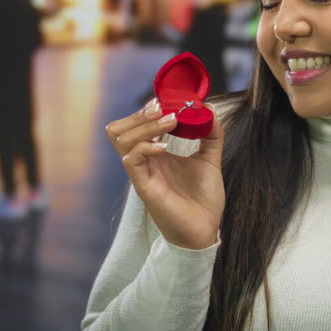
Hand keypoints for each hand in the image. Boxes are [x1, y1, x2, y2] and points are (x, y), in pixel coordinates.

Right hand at [106, 98, 225, 249]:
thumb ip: (211, 135)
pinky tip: (165, 147)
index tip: (167, 101)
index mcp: (156, 154)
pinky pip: (131, 161)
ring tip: (170, 122)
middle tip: (164, 108)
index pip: (135, 125)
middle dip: (140, 114)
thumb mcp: (210, 160)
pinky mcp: (144, 187)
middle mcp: (145, 162)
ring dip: (145, 125)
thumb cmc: (204, 199)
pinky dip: (145, 147)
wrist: (206, 230)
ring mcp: (142, 174)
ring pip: (121, 140)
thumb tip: (209, 109)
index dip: (146, 110)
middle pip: (119, 130)